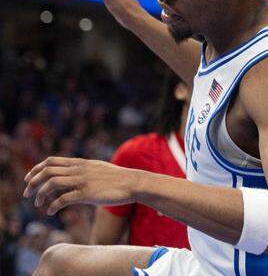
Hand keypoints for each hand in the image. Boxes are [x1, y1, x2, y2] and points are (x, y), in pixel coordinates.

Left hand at [24, 157, 138, 214]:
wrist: (133, 183)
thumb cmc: (117, 178)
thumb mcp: (97, 168)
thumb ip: (83, 170)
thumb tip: (71, 175)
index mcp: (81, 163)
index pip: (51, 161)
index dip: (36, 169)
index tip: (29, 179)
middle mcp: (79, 170)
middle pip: (47, 171)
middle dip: (33, 182)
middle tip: (27, 194)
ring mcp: (83, 181)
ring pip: (52, 183)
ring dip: (40, 194)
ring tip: (37, 204)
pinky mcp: (87, 194)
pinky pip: (64, 199)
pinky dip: (53, 206)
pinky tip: (51, 211)